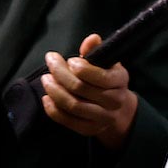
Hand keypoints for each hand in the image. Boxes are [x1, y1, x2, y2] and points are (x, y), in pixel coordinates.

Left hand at [42, 34, 138, 150]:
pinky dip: (53, 109)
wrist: (117, 109)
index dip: (80, 67)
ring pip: (73, 105)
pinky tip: (46, 98)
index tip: (68, 60)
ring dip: (54, 91)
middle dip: (60, 74)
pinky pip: (67, 120)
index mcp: (121, 81)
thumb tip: (92, 39)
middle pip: (81, 88)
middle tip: (50, 63)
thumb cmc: (107, 80)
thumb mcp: (107, 63)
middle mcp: (115, 101)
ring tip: (46, 80)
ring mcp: (103, 117)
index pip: (100, 77)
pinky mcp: (90, 129)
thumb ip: (96, 50)